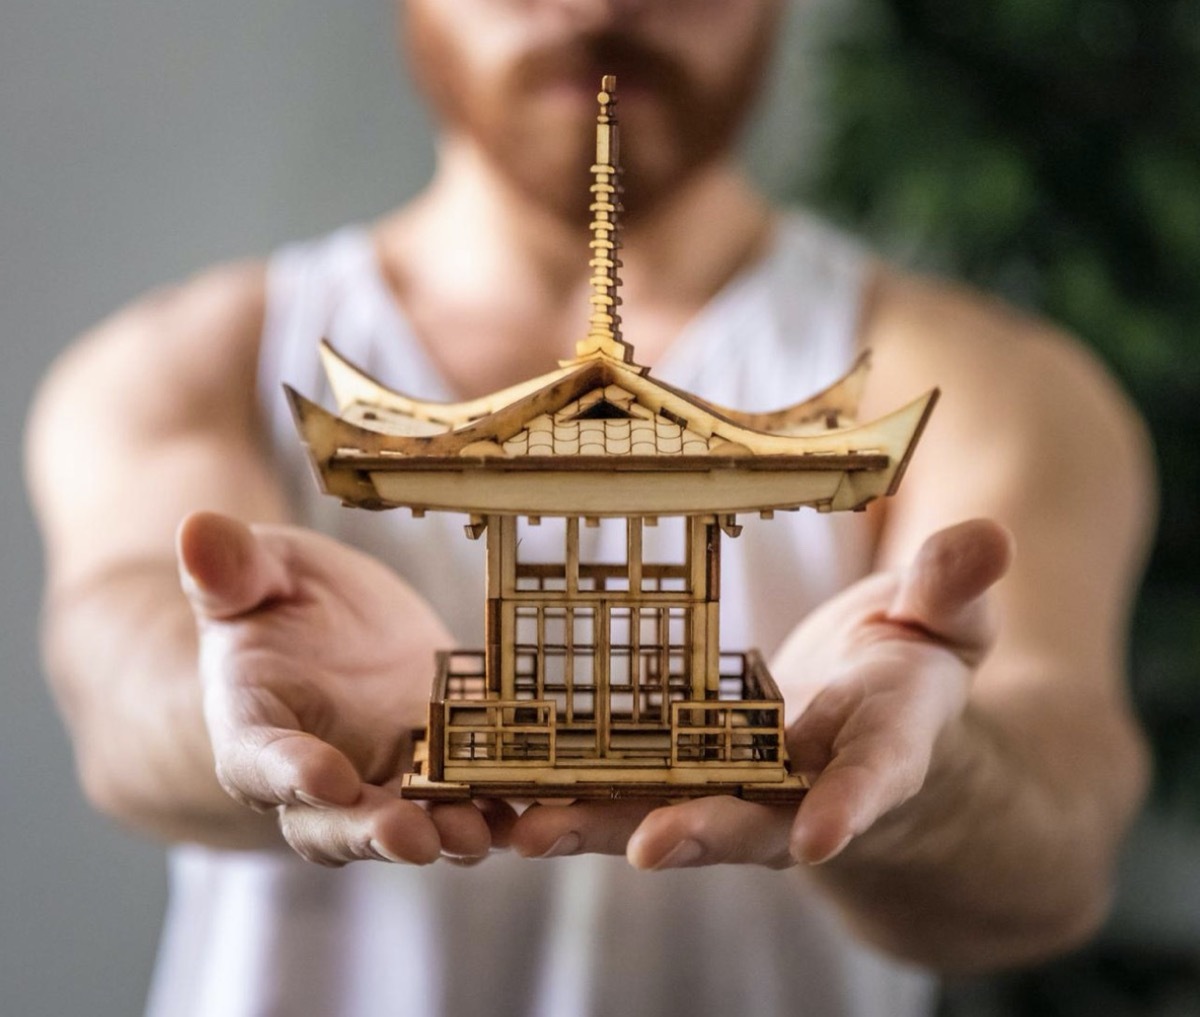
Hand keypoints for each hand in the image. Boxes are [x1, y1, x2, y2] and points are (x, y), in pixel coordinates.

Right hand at [177, 511, 512, 865]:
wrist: (323, 623)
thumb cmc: (274, 596)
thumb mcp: (258, 569)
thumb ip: (230, 569)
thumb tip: (196, 531)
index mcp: (254, 726)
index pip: (261, 760)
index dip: (290, 773)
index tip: (328, 777)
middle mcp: (317, 771)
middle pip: (333, 823)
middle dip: (372, 833)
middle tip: (414, 837)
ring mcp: (382, 775)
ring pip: (405, 822)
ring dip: (442, 833)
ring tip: (480, 834)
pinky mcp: (439, 763)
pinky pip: (466, 794)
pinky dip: (495, 805)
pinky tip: (531, 806)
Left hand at [507, 519, 1012, 869]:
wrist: (873, 718)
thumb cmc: (916, 664)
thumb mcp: (947, 622)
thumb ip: (956, 591)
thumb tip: (987, 539)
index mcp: (881, 747)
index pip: (874, 780)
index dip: (850, 805)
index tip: (823, 837)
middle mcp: (803, 786)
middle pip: (756, 819)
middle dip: (705, 830)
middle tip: (650, 846)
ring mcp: (740, 788)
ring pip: (673, 814)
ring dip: (607, 827)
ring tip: (532, 832)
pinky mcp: (688, 772)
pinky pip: (629, 788)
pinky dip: (574, 797)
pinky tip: (508, 796)